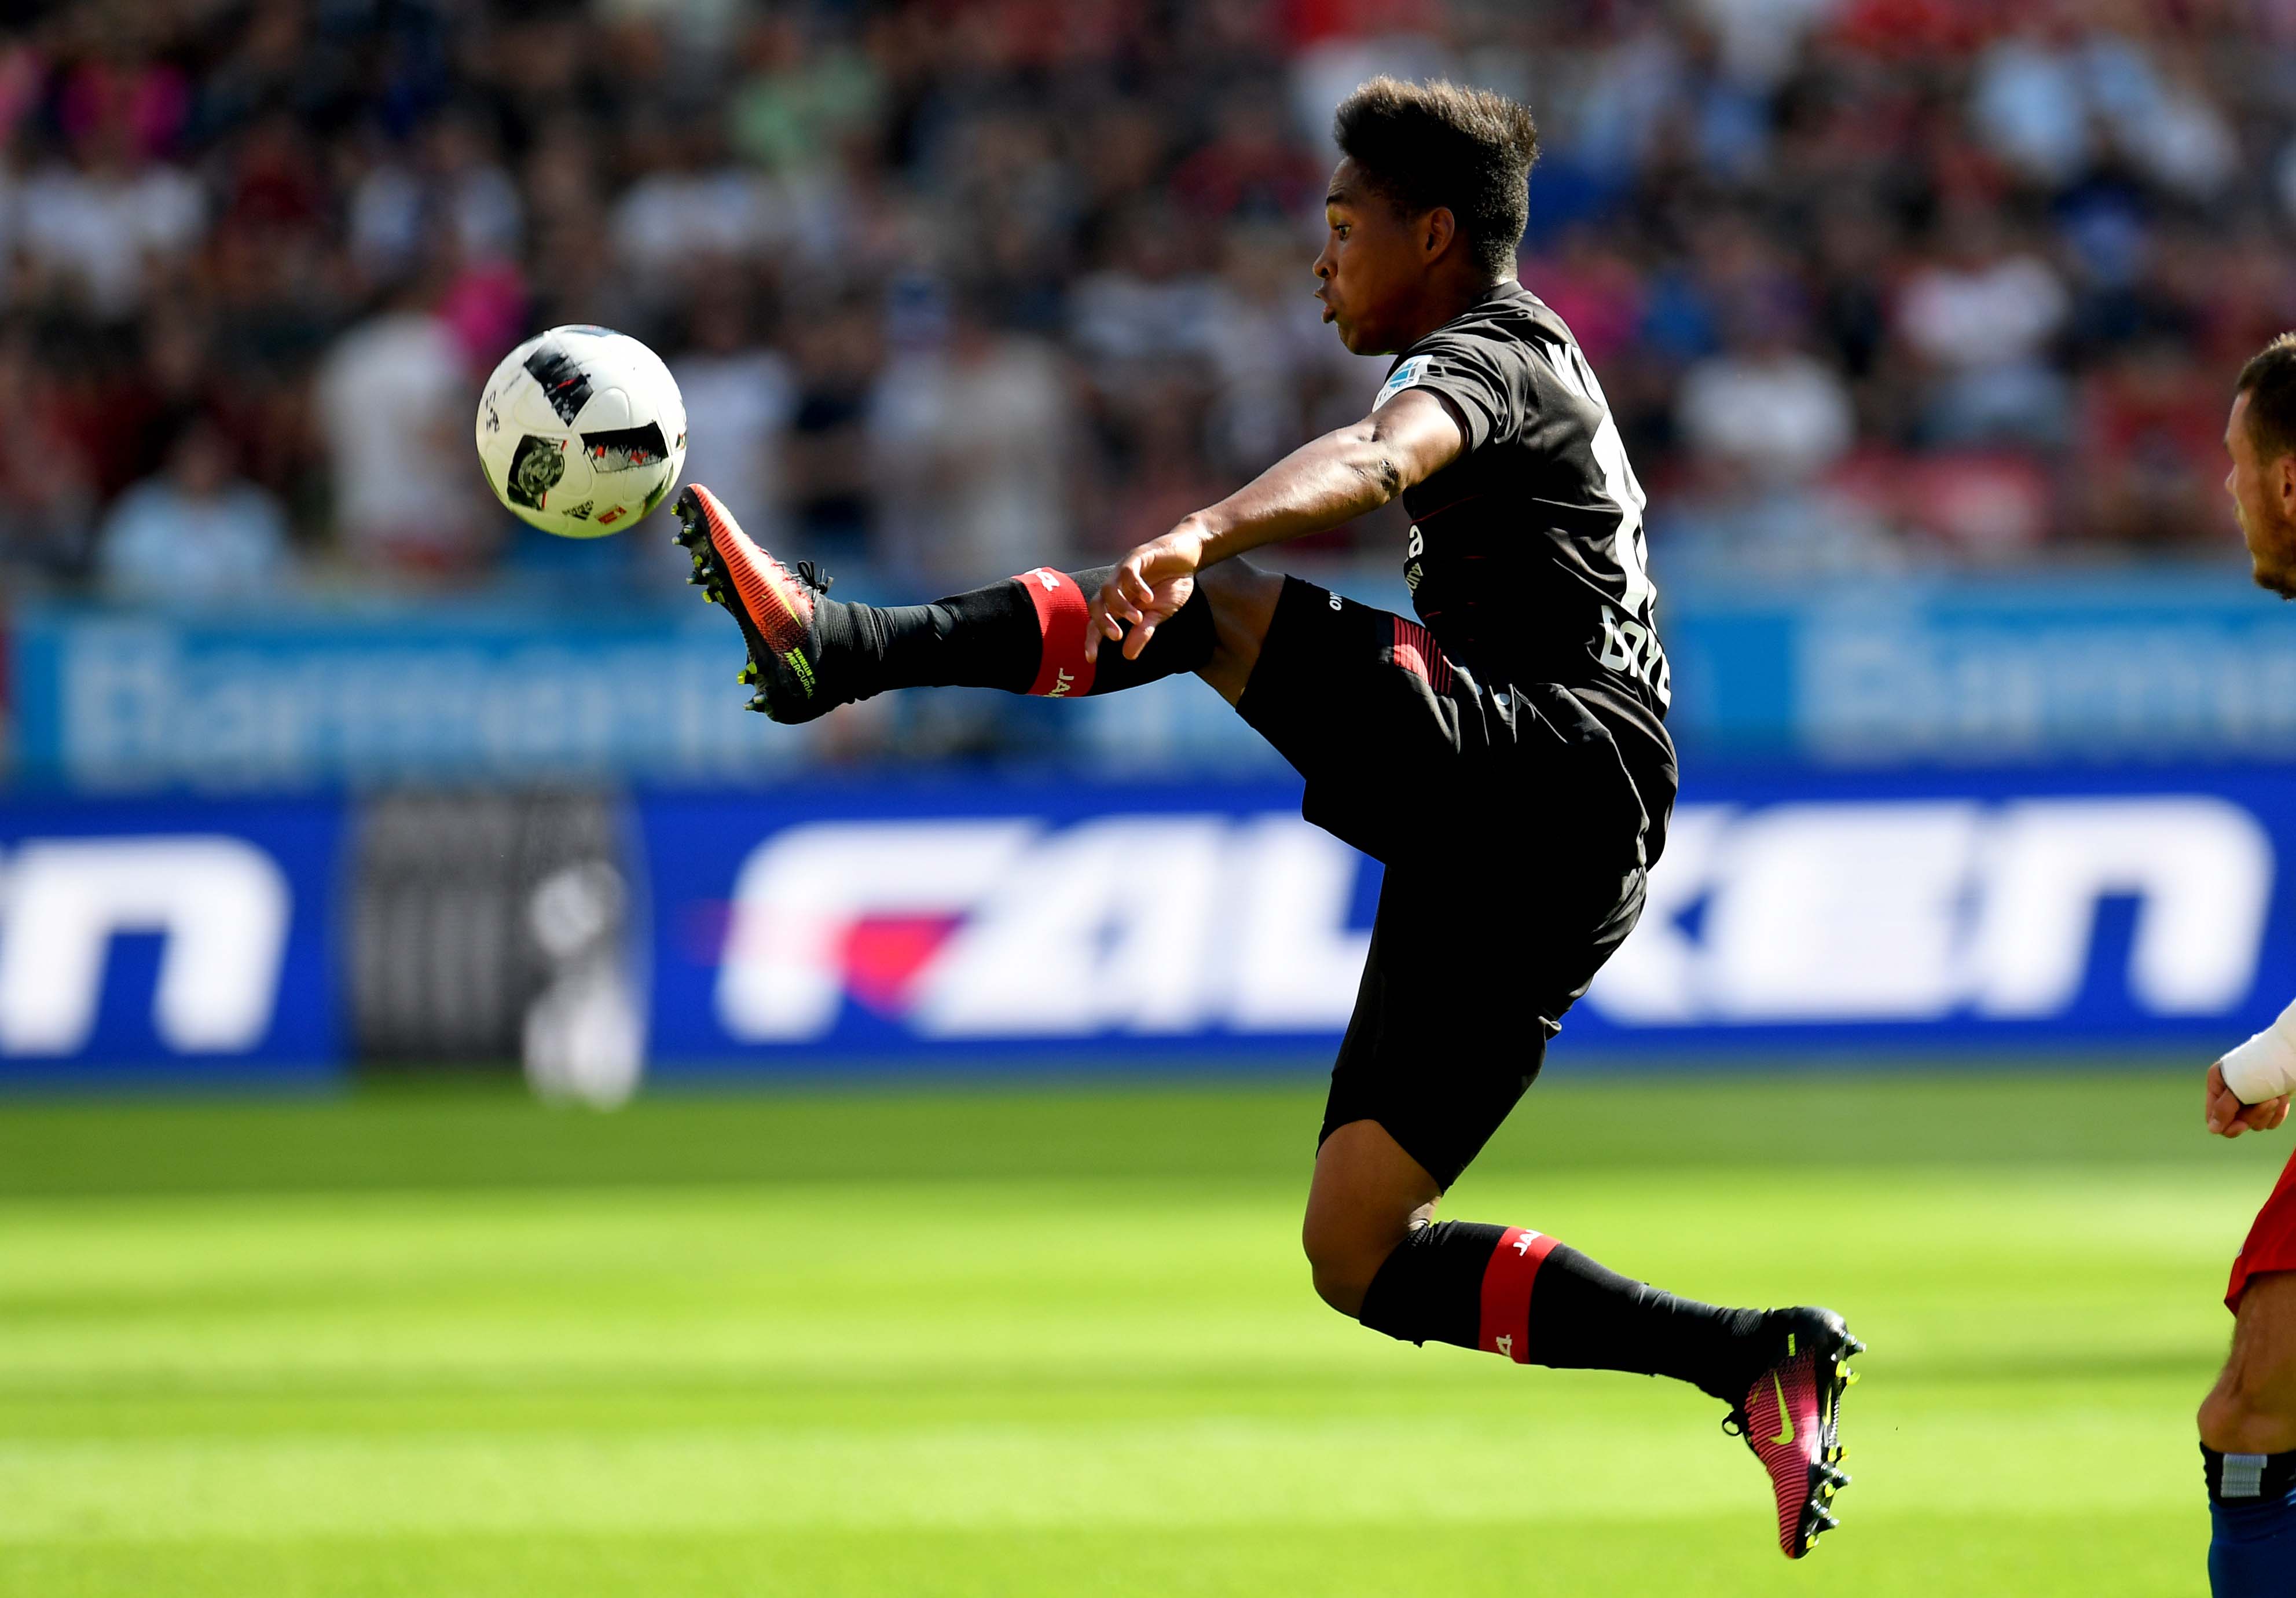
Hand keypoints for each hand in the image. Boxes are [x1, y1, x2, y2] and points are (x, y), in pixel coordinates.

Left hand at [1085, 523, 1207, 663]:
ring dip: (1120, 606)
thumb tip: (1127, 656)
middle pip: (1096, 605)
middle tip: (1117, 636)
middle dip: (1102, 623)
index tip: (1091, 659)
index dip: (1092, 640)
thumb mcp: (1159, 614)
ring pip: (1108, 589)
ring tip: (1138, 619)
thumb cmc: (1171, 585)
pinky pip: (1129, 571)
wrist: (1188, 556)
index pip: (1097, 622)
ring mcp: (1124, 571)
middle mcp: (1116, 587)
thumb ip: (1143, 632)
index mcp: (1119, 603)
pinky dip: (1136, 586)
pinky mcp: (1138, 556)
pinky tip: (1148, 597)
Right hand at [2208, 1060, 2289, 1136]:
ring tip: (2278, 1096)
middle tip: (2267, 1102)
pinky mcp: (2268, 1105)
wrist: (2288, 1054)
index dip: (2226, 1125)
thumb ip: (2224, 1108)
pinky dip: (2277, 1114)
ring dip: (2268, 1113)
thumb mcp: (2238, 1086)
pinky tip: (2282, 1099)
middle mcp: (2232, 1094)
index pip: (2214, 1116)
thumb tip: (2213, 1130)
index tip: (2241, 1126)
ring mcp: (2251, 1101)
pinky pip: (2270, 1122)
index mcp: (2218, 1085)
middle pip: (2236, 1122)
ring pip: (2255, 1124)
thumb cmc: (2261, 1065)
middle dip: (2253, 1115)